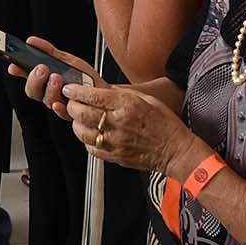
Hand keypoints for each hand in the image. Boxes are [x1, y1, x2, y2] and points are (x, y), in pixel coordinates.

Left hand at [62, 80, 197, 175]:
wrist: (175, 150)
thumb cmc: (165, 125)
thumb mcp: (146, 99)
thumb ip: (123, 94)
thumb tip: (103, 89)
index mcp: (127, 106)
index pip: (93, 96)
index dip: (76, 91)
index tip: (70, 89)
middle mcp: (118, 123)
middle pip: (82, 113)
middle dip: (72, 106)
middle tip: (72, 103)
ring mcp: (114, 142)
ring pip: (82, 132)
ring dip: (76, 124)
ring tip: (80, 119)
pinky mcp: (114, 156)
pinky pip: (90, 148)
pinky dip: (86, 140)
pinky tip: (92, 134)